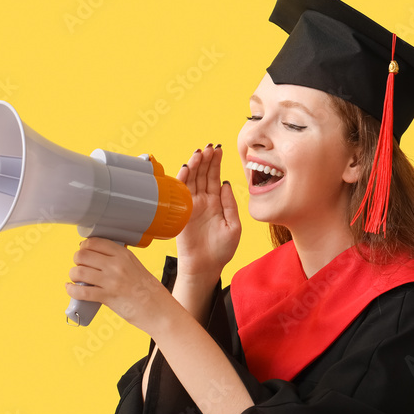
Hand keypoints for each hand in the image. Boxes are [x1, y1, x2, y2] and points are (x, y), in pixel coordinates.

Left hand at [67, 238, 177, 335]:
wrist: (159, 311)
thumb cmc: (150, 291)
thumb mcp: (137, 267)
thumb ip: (120, 260)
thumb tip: (99, 258)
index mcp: (124, 255)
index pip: (94, 242)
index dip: (84, 246)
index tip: (83, 252)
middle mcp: (116, 265)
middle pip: (82, 255)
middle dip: (77, 261)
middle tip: (80, 267)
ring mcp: (111, 281)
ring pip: (78, 271)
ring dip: (73, 275)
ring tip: (76, 279)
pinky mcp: (107, 297)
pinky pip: (81, 291)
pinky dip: (71, 290)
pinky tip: (71, 289)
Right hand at [174, 144, 240, 284]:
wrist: (205, 267)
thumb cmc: (221, 250)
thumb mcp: (234, 226)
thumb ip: (230, 205)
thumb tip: (225, 184)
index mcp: (216, 203)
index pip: (214, 177)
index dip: (216, 163)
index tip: (219, 149)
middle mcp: (202, 201)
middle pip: (202, 174)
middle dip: (205, 160)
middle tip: (209, 147)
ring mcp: (190, 205)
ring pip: (192, 180)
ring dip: (194, 165)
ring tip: (199, 153)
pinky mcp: (180, 212)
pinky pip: (180, 192)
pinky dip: (182, 179)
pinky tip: (187, 167)